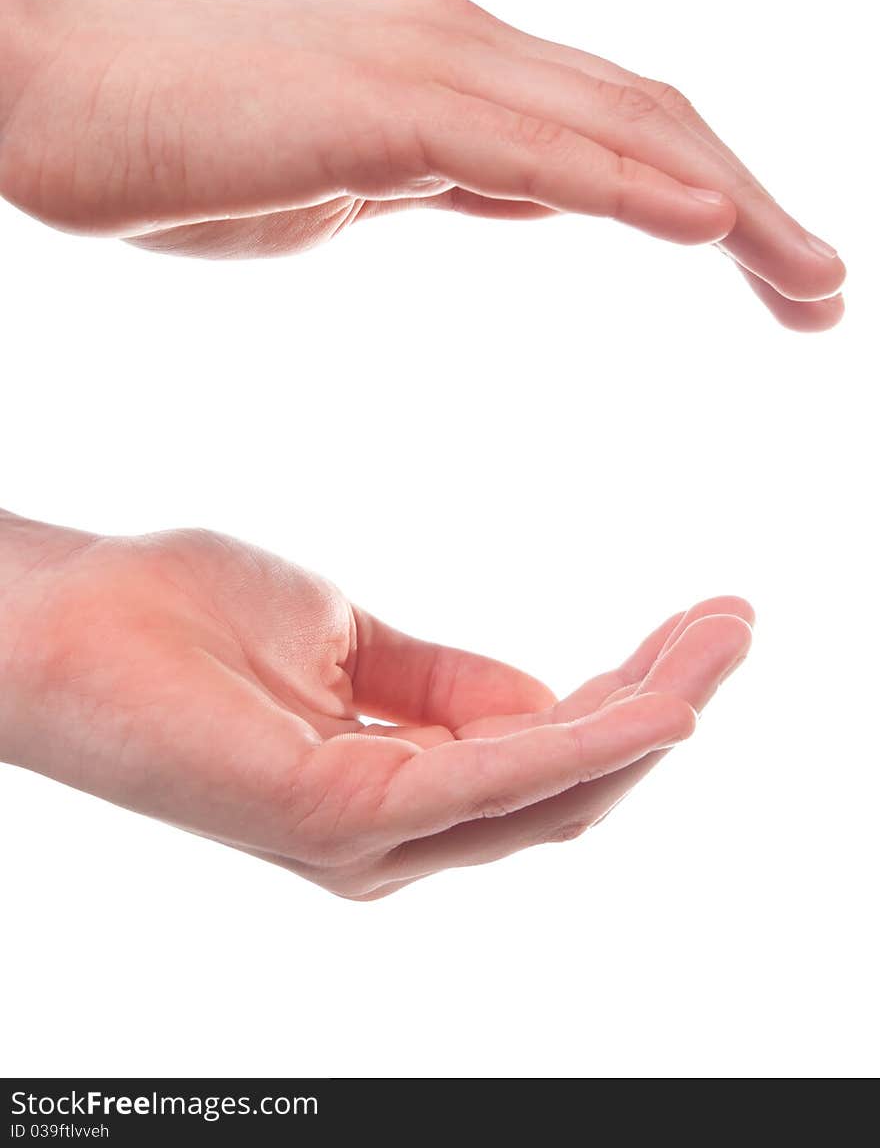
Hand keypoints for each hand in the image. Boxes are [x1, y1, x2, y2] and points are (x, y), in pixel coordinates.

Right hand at [0, 0, 841, 328]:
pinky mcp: (379, 108)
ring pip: (621, 127)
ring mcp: (426, 68)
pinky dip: (634, 185)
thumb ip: (447, 173)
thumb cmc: (181, 145)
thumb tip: (528, 188)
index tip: (773, 271)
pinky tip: (713, 232)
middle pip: (652, 121)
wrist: (49, 96)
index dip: (714, 196)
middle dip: (755, 208)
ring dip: (733, 204)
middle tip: (824, 293)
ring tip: (810, 283)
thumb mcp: (351, 174)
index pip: (624, 130)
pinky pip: (534, 148)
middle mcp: (464, 50)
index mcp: (460, 76)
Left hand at [0, 510, 752, 898]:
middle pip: (569, 784)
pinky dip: (582, 743)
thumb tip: (551, 699)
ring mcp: (370, 836)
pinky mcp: (342, 816)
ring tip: (723, 635)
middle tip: (737, 622)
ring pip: (552, 791)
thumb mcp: (348, 641)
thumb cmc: (180, 622)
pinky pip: (493, 780)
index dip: (631, 696)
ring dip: (647, 715)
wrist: (61, 620)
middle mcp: (393, 834)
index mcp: (393, 789)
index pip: (545, 756)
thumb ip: (447, 684)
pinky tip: (652, 700)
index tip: (702, 621)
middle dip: (662, 704)